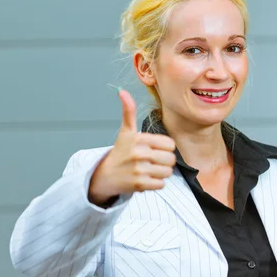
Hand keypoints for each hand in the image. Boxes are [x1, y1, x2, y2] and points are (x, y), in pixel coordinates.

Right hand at [88, 89, 175, 205]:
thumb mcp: (125, 131)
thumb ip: (128, 111)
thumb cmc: (121, 152)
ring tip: (149, 170)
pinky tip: (145, 179)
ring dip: (161, 173)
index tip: (154, 149)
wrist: (105, 175)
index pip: (170, 144)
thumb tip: (122, 91)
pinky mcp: (139, 185)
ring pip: (167, 172)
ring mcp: (139, 170)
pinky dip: (155, 183)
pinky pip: (161, 184)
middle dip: (164, 162)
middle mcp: (139, 153)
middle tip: (152, 161)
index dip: (165, 148)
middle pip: (171, 159)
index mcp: (139, 138)